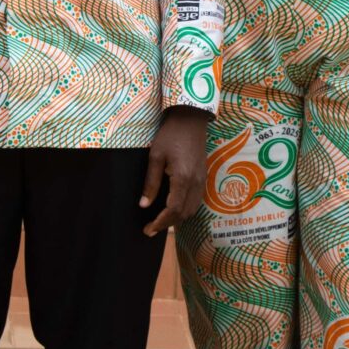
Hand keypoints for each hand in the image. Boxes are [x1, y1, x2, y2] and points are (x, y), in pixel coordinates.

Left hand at [140, 107, 208, 236]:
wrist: (191, 119)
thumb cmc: (170, 135)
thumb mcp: (155, 157)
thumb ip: (151, 183)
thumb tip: (144, 205)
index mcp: (183, 178)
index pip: (173, 209)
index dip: (160, 222)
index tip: (148, 229)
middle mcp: (196, 182)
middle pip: (184, 213)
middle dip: (167, 224)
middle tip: (151, 228)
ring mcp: (202, 180)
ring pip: (192, 209)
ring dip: (177, 218)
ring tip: (160, 221)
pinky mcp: (203, 176)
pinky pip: (196, 200)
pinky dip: (185, 209)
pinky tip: (174, 208)